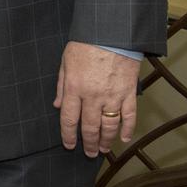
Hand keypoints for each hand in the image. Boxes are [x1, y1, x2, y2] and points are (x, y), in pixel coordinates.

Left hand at [53, 41, 140, 156]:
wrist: (111, 33)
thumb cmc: (85, 44)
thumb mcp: (65, 62)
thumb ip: (61, 86)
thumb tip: (57, 105)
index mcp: (74, 88)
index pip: (69, 119)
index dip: (68, 135)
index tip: (69, 145)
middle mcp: (92, 96)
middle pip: (89, 126)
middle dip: (88, 143)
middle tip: (89, 153)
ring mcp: (112, 95)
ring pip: (109, 125)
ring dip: (106, 140)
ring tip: (103, 149)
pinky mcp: (128, 92)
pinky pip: (129, 116)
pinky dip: (127, 129)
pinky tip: (124, 138)